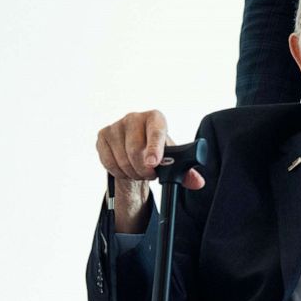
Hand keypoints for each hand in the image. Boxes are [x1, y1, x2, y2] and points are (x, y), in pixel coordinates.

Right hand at [96, 110, 204, 231]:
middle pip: (135, 150)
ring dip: (133, 172)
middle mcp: (134, 117)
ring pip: (122, 159)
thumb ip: (186, 170)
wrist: (137, 152)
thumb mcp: (173, 160)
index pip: (155, 132)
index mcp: (155, 118)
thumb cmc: (157, 152)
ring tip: (140, 171)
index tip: (154, 164)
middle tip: (150, 175)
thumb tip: (198, 183)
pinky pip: (109, 162)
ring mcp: (116, 126)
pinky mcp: (102, 136)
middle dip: (144, 169)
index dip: (154, 148)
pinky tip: (126, 169)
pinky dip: (119, 172)